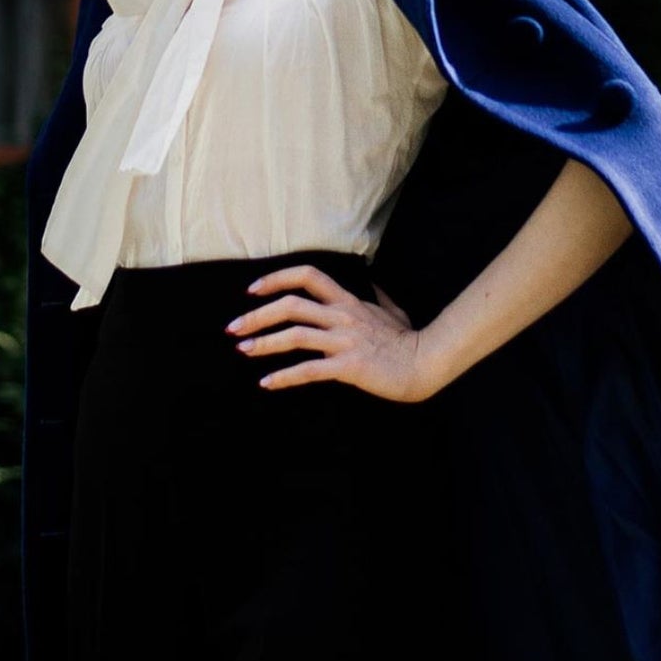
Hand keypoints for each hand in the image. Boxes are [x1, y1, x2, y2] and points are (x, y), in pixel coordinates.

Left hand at [223, 262, 439, 401]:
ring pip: (295, 335)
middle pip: (291, 305)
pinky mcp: (349, 365)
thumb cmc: (408, 340)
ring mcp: (345, 340)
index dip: (276, 279)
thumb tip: (371, 284)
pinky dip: (283, 377)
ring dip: (263, 342)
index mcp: (348, 301)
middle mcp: (343, 316)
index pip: (307, 276)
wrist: (425, 363)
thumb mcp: (392, 311)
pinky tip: (267, 383)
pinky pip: (308, 370)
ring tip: (243, 350)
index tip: (252, 290)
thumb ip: (376, 297)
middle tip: (234, 328)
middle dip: (256, 315)